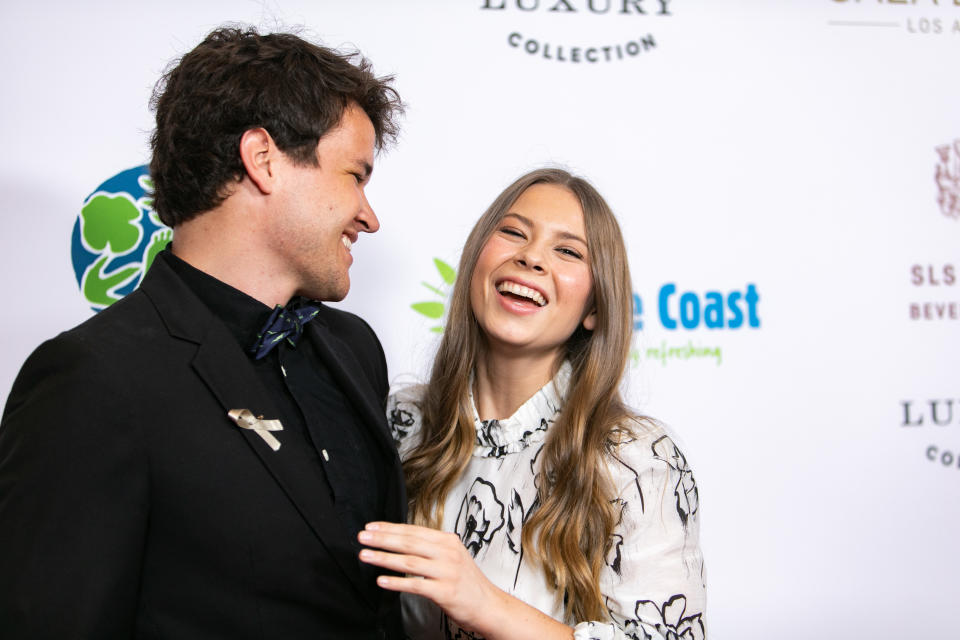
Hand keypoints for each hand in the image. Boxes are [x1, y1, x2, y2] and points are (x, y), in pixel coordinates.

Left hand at [358, 521, 502, 633]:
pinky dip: (396, 582)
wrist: (489, 605)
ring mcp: (447, 572)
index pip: (414, 531)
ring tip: (365, 556)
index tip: (372, 527)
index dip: (390, 528)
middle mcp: (448, 553)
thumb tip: (401, 540)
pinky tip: (381, 580)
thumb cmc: (467, 582)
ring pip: (409, 562)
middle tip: (362, 537)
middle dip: (383, 539)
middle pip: (409, 543)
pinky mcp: (445, 591)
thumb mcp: (453, 556)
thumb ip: (431, 547)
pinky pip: (416, 585)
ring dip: (384, 558)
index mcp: (448, 541)